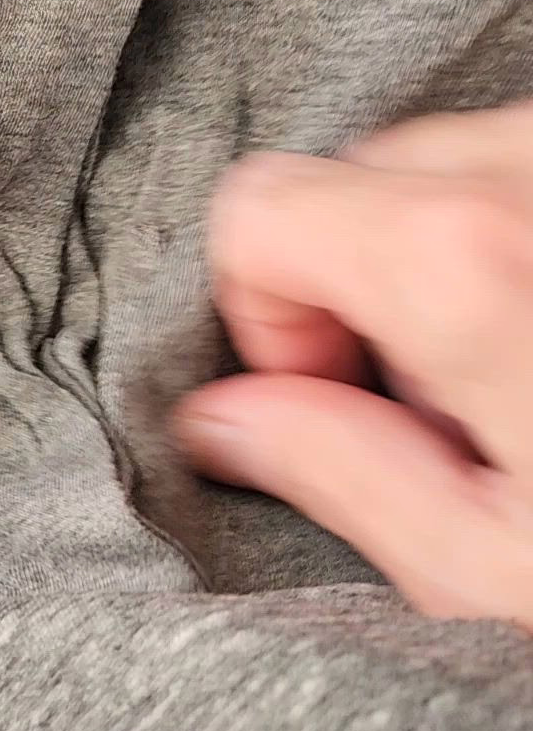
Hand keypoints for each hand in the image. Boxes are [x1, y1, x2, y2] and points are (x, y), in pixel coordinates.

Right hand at [175, 103, 532, 625]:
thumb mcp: (499, 569)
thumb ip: (341, 474)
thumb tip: (228, 422)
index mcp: (463, 258)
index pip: (254, 209)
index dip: (264, 313)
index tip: (334, 389)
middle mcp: (526, 163)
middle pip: (345, 178)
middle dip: (359, 281)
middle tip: (442, 402)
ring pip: (438, 163)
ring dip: (446, 251)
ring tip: (518, 372)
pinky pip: (512, 161)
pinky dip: (510, 226)